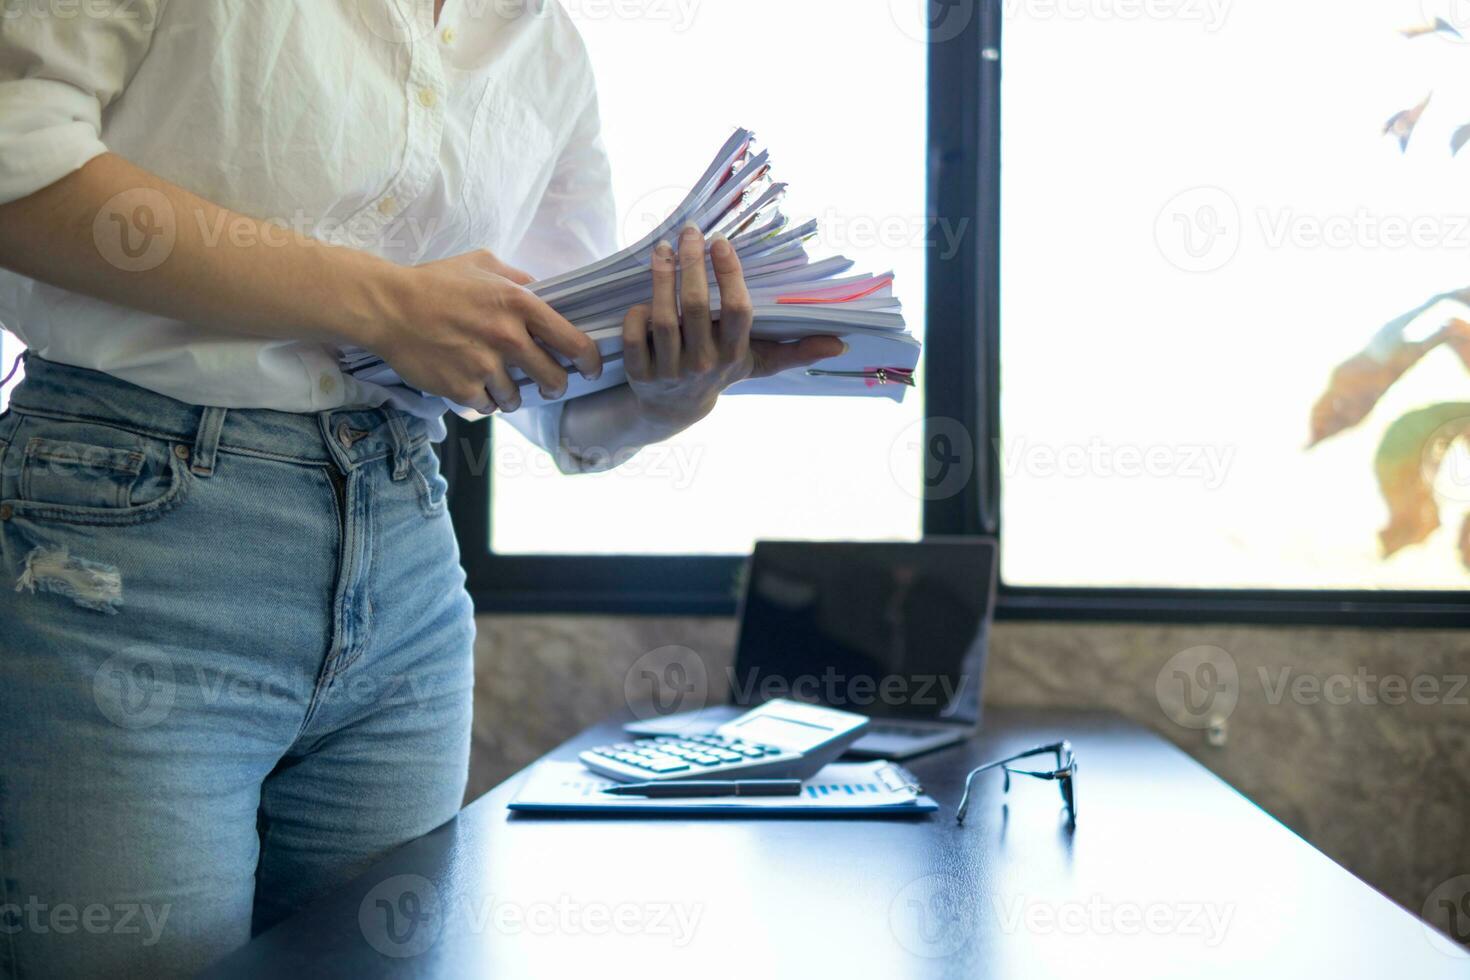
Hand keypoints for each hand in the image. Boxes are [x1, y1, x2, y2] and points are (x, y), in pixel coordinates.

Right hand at [369, 249, 601, 412]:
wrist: (387, 307)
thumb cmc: (435, 282)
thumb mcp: (482, 264)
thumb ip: (519, 279)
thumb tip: (545, 292)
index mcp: (520, 304)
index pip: (573, 342)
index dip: (589, 360)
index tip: (590, 368)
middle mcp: (508, 337)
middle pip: (553, 378)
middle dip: (554, 385)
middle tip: (548, 384)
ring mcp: (485, 366)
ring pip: (518, 397)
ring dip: (512, 393)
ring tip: (496, 379)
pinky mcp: (462, 388)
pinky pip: (488, 406)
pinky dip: (483, 399)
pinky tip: (471, 382)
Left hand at [621, 224, 843, 426]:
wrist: (675, 409)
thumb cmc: (721, 372)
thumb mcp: (758, 363)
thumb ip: (796, 351)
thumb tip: (841, 344)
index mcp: (735, 354)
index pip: (738, 311)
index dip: (730, 275)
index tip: (721, 242)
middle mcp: (704, 364)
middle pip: (696, 307)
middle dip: (691, 264)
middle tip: (689, 232)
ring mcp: (670, 371)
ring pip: (663, 318)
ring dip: (661, 279)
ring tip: (662, 249)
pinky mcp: (641, 375)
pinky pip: (635, 337)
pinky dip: (636, 314)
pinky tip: (642, 294)